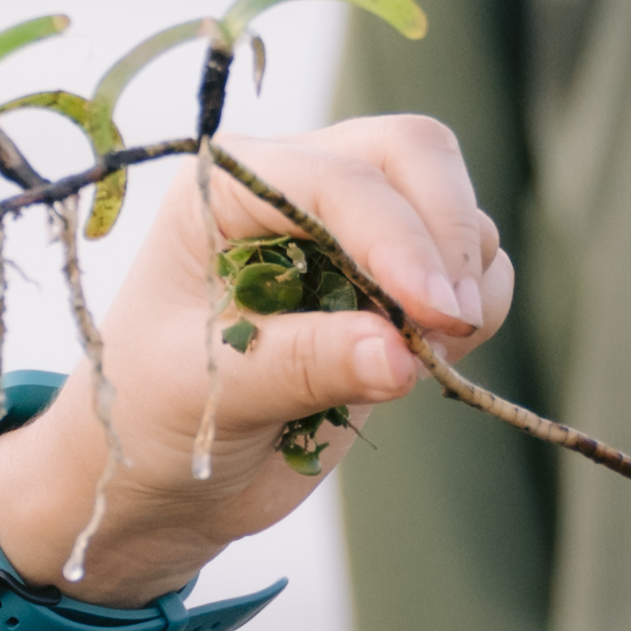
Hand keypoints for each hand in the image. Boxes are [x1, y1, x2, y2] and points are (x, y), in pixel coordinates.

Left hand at [0, 114, 505, 607]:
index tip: (433, 315)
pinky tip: (425, 358)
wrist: (163, 475)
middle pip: (413, 155)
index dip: (395, 238)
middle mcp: (294, 187)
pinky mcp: (393, 284)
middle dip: (447, 234)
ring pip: (453, 210)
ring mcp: (351, 229)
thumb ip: (302, 365)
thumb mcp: (211, 391)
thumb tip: (400, 354)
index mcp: (225, 185)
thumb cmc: (152, 415)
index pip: (335, 178)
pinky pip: (474, 269)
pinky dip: (477, 309)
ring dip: (466, 279)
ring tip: (424, 354)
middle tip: (450, 325)